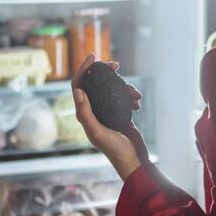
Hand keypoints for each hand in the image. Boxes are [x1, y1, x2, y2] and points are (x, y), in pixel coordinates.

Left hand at [71, 55, 148, 179]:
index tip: (93, 56)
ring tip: (135, 93)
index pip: (78, 85)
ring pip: (111, 88)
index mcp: (83, 114)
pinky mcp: (119, 113)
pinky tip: (138, 101)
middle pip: (94, 83)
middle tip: (116, 65)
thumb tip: (78, 90)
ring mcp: (106, 111)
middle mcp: (93, 111)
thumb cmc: (115, 148)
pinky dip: (130, 95)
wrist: (133, 159)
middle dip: (104, 72)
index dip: (83, 69)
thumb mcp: (97, 132)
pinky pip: (122, 96)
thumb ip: (86, 112)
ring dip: (123, 86)